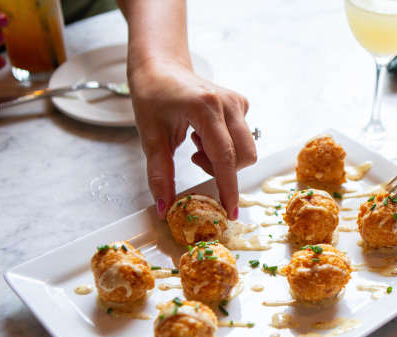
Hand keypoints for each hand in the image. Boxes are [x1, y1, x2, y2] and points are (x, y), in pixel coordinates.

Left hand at [128, 60, 256, 218]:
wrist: (160, 66)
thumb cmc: (153, 96)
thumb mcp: (150, 137)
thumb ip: (160, 174)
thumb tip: (164, 208)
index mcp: (204, 108)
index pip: (224, 156)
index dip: (228, 187)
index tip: (229, 211)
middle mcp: (227, 104)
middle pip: (244, 155)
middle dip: (224, 170)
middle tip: (196, 160)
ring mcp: (237, 102)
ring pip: (245, 149)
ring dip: (223, 158)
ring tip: (198, 144)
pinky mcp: (241, 104)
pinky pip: (243, 137)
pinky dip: (225, 146)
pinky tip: (204, 134)